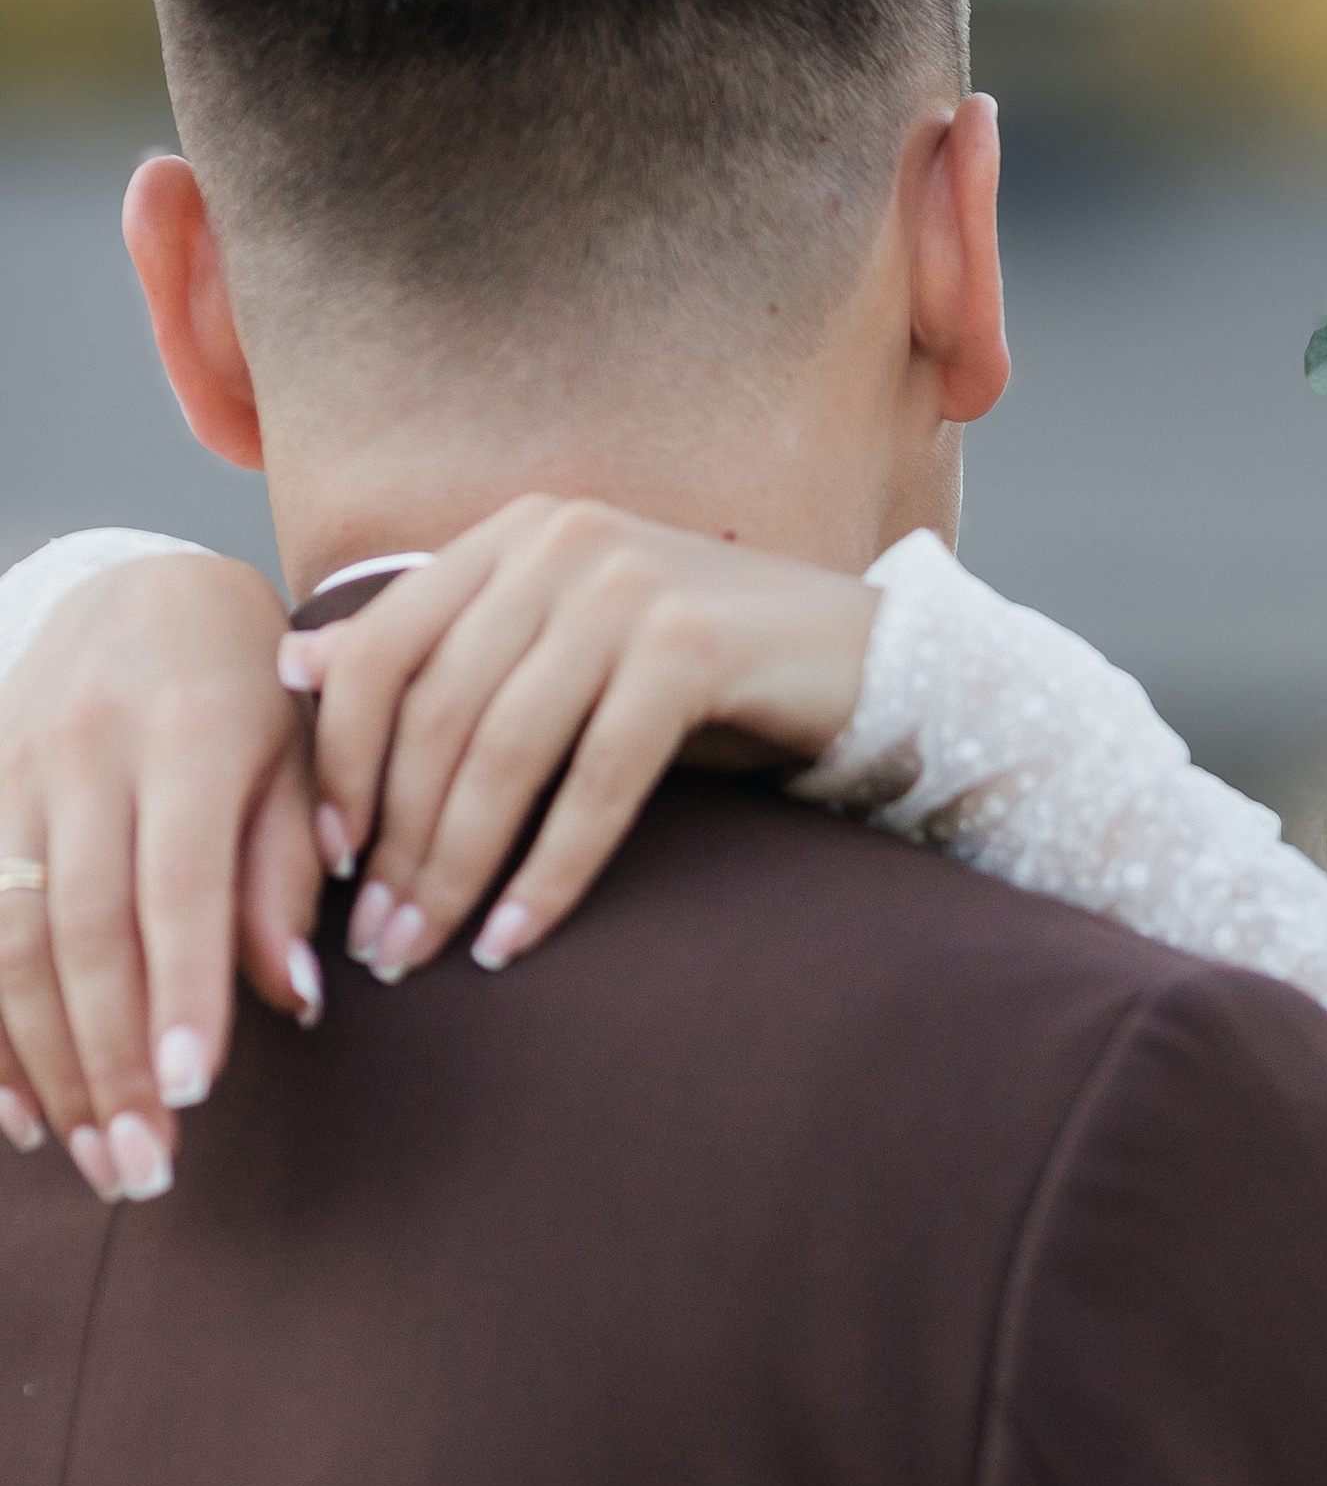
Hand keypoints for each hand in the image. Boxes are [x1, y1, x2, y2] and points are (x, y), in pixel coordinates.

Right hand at [0, 552, 317, 1200]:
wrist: (147, 577)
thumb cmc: (251, 687)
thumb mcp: (301, 757)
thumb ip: (287, 874)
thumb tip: (293, 998)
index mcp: (186, 736)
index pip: (176, 886)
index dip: (179, 991)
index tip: (191, 1091)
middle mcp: (82, 753)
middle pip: (81, 929)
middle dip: (107, 1059)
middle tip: (145, 1166)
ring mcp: (8, 772)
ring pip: (7, 935)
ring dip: (44, 1061)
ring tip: (92, 1157)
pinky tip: (16, 1112)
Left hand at [287, 498, 879, 983]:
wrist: (868, 661)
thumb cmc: (705, 675)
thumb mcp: (564, 653)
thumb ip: (448, 656)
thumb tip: (299, 675)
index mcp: (516, 533)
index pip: (381, 647)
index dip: (339, 760)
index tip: (327, 860)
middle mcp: (563, 542)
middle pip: (437, 710)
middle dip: (394, 841)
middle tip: (376, 942)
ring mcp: (629, 586)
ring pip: (505, 751)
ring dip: (455, 869)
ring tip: (428, 952)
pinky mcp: (693, 647)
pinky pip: (595, 782)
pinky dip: (550, 872)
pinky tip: (516, 940)